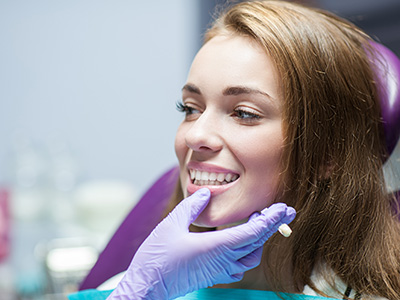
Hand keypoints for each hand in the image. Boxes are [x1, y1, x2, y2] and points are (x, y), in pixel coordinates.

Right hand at [107, 188, 295, 299]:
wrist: (147, 287)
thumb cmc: (157, 257)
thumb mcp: (171, 224)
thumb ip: (191, 206)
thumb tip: (205, 193)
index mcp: (216, 246)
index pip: (253, 233)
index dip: (270, 220)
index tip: (283, 209)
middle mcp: (222, 260)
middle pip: (257, 243)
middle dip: (273, 226)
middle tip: (284, 211)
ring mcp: (219, 271)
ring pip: (251, 257)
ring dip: (260, 239)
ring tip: (260, 223)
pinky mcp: (214, 276)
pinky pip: (240, 266)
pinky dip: (248, 252)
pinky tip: (242, 244)